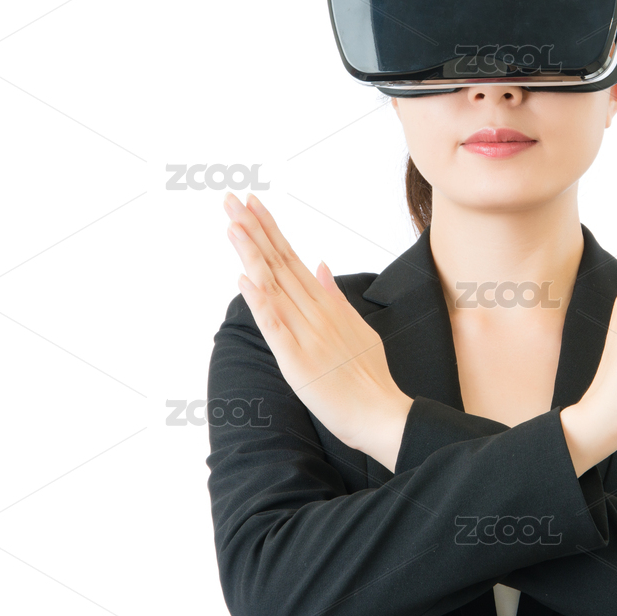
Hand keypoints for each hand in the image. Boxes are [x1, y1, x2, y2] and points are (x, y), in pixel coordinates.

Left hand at [223, 192, 412, 470]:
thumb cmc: (370, 379)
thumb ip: (335, 296)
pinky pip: (276, 328)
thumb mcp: (357, 328)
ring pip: (274, 288)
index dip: (270, 231)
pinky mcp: (298, 362)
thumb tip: (320, 264)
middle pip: (280, 264)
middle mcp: (316, 313)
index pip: (292, 259)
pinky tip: (246, 282)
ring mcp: (307, 335)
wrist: (384, 415)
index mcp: (326, 306)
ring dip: (253, 255)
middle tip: (233, 200)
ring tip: (234, 226)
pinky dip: (261, 304)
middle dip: (254, 231)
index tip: (252, 205)